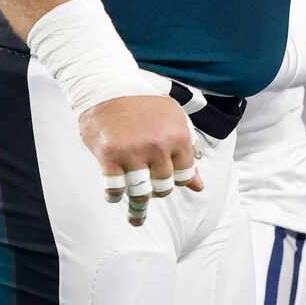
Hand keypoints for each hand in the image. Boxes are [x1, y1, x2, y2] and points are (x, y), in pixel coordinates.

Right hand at [80, 92, 200, 225]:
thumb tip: (199, 187)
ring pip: (141, 193)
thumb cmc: (144, 106)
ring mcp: (133, 152)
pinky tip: (114, 196)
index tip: (166, 182)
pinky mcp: (110, 156)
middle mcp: (158, 146)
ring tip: (136, 218)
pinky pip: (115, 188)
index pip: (184, 176)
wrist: (107, 86)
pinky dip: (114, 196)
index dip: (175, 182)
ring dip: (138, 208)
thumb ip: (187, 153)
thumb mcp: (173, 122)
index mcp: (179, 137)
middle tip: (149, 195)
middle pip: (163, 188)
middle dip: (157, 193)